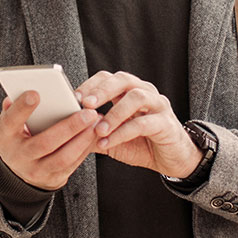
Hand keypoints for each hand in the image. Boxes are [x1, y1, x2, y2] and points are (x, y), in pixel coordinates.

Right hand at [0, 92, 100, 189]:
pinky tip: (94, 134)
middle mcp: (19, 156)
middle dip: (69, 127)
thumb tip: (16, 93)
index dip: (22, 108)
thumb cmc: (17, 137)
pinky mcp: (53, 179)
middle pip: (45, 143)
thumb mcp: (9, 123)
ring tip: (96, 123)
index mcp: (5, 137)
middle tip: (88, 112)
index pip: (11, 121)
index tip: (36, 93)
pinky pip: (72, 165)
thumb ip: (14, 108)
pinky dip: (85, 149)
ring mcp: (36, 171)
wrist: (18, 171)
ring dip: (83, 140)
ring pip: (63, 157)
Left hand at [76, 71, 202, 178]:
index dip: (91, 85)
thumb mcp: (111, 137)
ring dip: (114, 113)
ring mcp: (158, 106)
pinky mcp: (166, 123)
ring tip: (98, 129)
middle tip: (85, 104)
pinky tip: (108, 142)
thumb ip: (92, 131)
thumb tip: (66, 129)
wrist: (171, 160)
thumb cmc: (141, 144)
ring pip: (136, 97)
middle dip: (102, 90)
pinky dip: (123, 132)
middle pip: (123, 80)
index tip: (73, 98)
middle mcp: (145, 93)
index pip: (109, 78)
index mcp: (130, 92)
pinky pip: (144, 123)